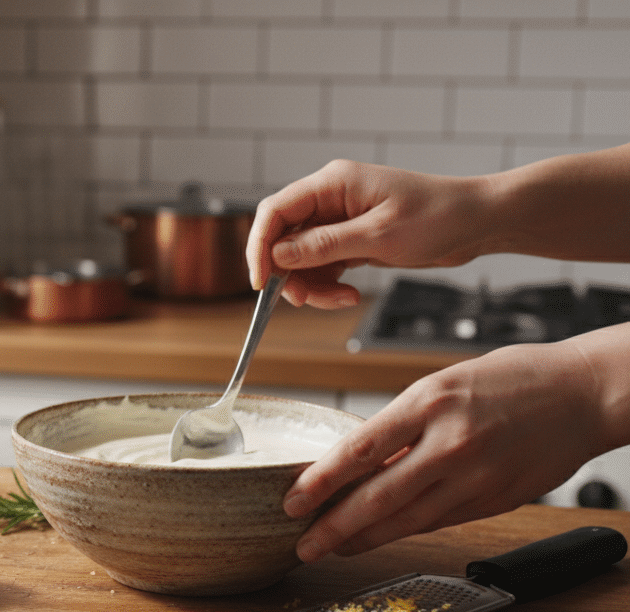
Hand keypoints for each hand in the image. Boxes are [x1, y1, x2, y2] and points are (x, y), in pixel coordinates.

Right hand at [245, 159, 489, 308]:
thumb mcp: (379, 235)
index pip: (275, 211)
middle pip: (283, 238)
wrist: (479, 223)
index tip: (261, 281)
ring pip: (301, 258)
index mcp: (332, 184)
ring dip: (312, 285)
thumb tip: (278, 255)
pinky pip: (323, 266)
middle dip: (288, 273)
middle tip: (303, 300)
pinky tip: (351, 296)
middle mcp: (330, 200)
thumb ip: (324, 245)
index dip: (259, 246)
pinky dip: (329, 286)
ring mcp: (340, 221)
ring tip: (341, 300)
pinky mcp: (352, 240)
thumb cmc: (439, 217)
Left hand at [286, 339, 607, 561]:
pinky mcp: (494, 500)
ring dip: (363, 538)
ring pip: (406, 519)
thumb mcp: (444, 384)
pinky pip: (438, 522)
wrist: (584, 395)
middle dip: (333, 527)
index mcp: (429, 402)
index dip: (320, 482)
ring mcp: (475, 477)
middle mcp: (450, 442)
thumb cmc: (511, 380)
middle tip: (302, 544)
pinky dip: (403, 532)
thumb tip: (355, 462)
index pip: (359, 450)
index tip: (292, 502)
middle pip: (377, 497)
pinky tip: (379, 537)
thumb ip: (401, 425)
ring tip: (332, 547)